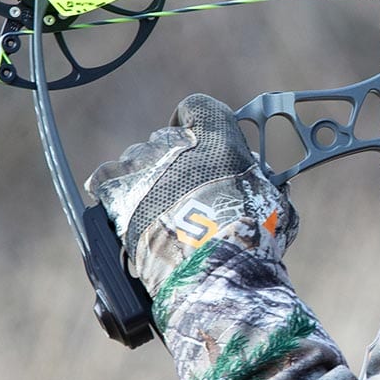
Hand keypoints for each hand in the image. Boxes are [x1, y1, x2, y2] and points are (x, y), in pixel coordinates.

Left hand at [86, 94, 297, 295]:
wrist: (208, 272)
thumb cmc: (249, 240)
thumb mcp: (273, 203)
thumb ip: (261, 179)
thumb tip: (257, 172)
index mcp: (216, 139)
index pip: (198, 107)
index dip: (197, 120)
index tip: (199, 136)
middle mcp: (175, 146)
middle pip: (166, 139)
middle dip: (176, 159)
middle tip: (188, 189)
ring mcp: (141, 168)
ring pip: (137, 159)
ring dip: (147, 177)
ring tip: (159, 209)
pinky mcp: (115, 193)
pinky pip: (106, 179)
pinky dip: (116, 191)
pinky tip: (128, 208)